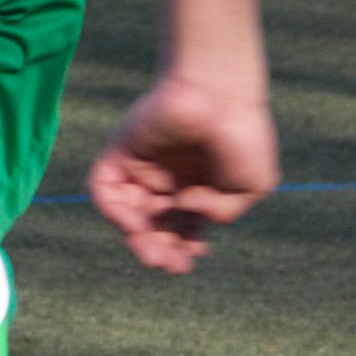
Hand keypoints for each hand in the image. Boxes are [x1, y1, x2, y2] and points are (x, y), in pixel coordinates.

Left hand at [88, 75, 278, 272]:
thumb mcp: (252, 186)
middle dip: (161, 251)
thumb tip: (185, 211)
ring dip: (139, 239)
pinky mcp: (122, 152)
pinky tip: (134, 223)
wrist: (223, 91)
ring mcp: (143, 168)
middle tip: (170, 264)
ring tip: (155, 252)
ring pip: (128, 216)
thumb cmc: (243, 134)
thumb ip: (222, 212)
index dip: (183, 250)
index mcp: (198, 190)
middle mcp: (168, 182)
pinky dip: (113, 211)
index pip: (181, 231)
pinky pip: (104, 189)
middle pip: (153, 229)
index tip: (192, 257)